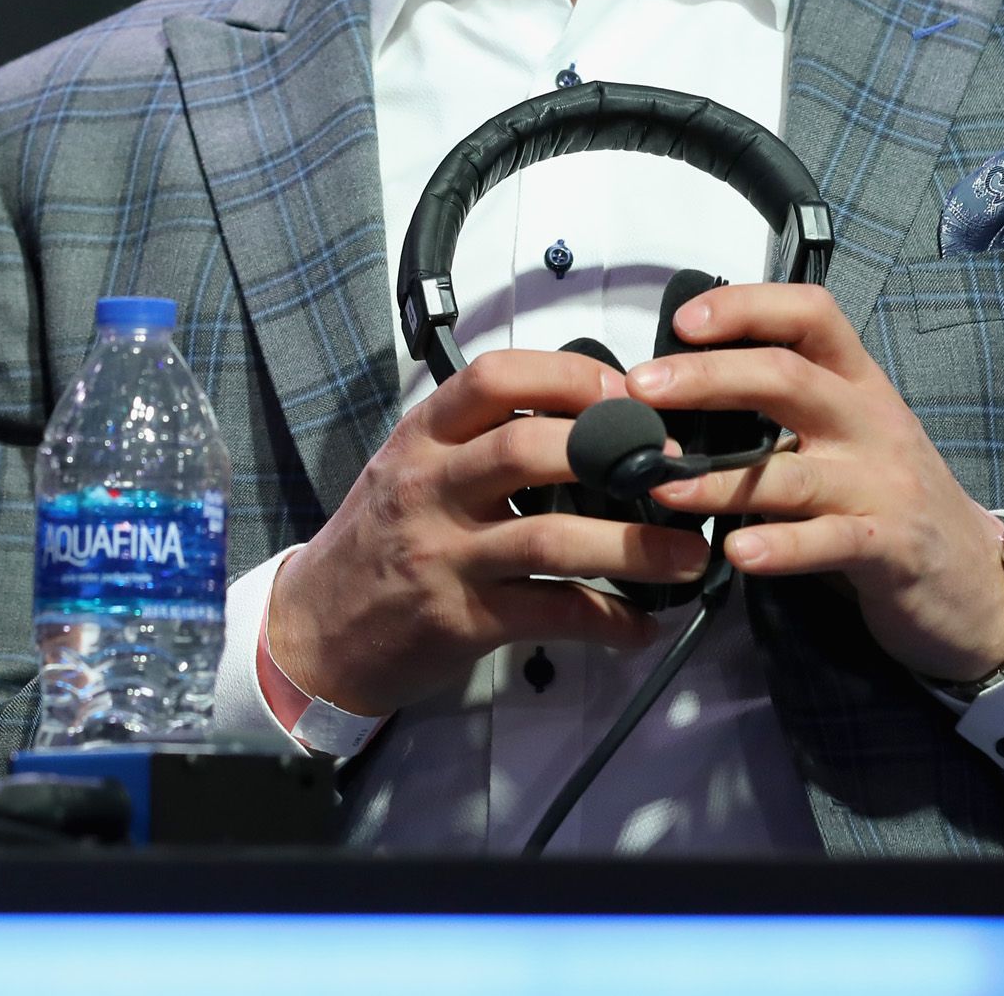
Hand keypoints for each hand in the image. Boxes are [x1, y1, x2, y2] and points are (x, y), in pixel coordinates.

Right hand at [265, 349, 717, 716]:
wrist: (316, 628)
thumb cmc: (379, 539)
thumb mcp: (412, 465)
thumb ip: (480, 436)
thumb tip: (588, 411)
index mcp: (424, 436)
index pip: (495, 377)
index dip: (571, 376)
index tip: (627, 392)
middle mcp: (429, 488)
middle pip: (530, 449)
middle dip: (615, 455)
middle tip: (673, 469)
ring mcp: (444, 556)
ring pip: (551, 539)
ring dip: (634, 547)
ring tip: (687, 555)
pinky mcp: (461, 620)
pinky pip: (551, 614)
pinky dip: (609, 620)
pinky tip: (642, 624)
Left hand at [632, 283, 1003, 681]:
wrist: (975, 578)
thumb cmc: (890, 498)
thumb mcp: (850, 437)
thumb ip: (787, 412)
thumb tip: (682, 389)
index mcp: (858, 384)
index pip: (811, 314)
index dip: (746, 306)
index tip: (682, 321)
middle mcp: (871, 422)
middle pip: (788, 378)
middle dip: (709, 377)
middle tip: (642, 388)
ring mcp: (883, 485)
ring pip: (793, 470)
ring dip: (721, 477)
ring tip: (663, 485)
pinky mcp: (891, 548)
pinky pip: (829, 542)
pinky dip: (781, 548)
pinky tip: (737, 551)